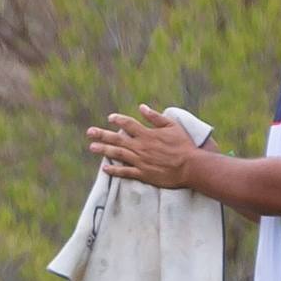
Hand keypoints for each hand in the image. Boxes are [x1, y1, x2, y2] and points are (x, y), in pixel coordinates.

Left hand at [87, 106, 202, 189]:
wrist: (191, 167)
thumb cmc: (183, 145)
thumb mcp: (172, 126)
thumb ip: (155, 117)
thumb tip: (142, 107)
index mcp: (147, 134)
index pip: (128, 124)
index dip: (118, 120)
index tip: (110, 118)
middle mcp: (141, 147)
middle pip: (117, 139)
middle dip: (102, 134)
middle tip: (89, 132)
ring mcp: (140, 161)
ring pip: (118, 154)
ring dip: (103, 150)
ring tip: (92, 147)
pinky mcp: (142, 174)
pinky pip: (125, 172)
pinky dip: (114, 170)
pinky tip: (104, 168)